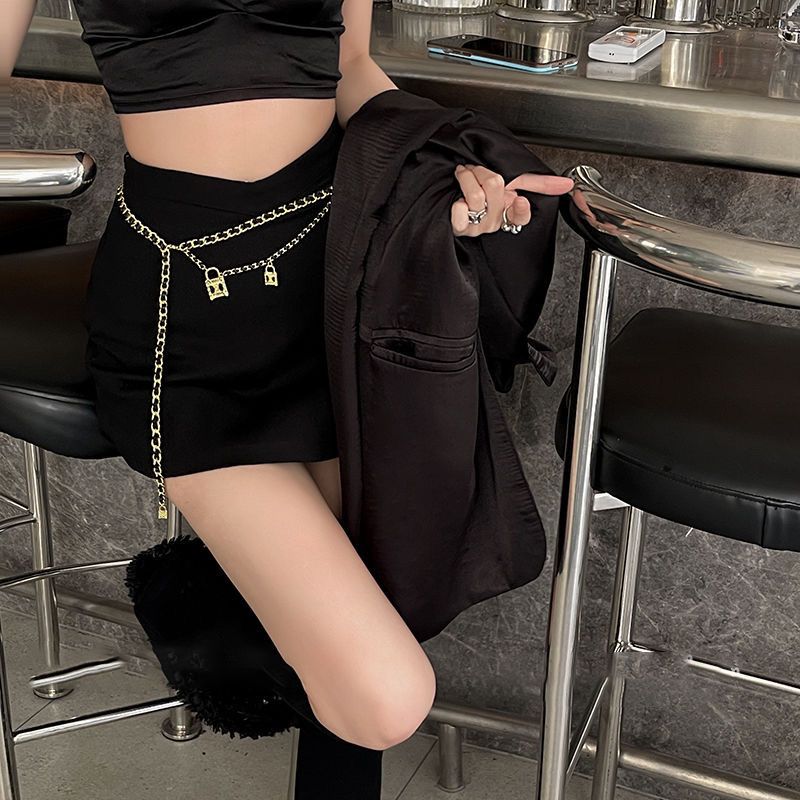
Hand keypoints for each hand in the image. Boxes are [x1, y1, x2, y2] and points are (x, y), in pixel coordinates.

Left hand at [450, 164, 573, 237]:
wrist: (448, 190)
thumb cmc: (478, 186)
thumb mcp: (512, 179)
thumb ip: (541, 182)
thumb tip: (568, 184)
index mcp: (508, 212)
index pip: (521, 217)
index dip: (520, 208)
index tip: (518, 198)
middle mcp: (494, 221)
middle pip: (496, 188)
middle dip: (482, 172)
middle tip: (474, 173)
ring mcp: (476, 226)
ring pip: (477, 196)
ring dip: (466, 178)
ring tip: (463, 178)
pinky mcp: (458, 228)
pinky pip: (462, 211)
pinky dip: (456, 199)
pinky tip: (455, 199)